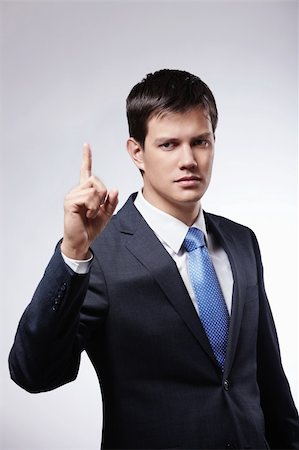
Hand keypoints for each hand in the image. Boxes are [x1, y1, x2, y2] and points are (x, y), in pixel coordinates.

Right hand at [61, 144, 117, 258]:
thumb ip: (111, 202)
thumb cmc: (91, 228)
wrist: (81, 242)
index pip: (85, 171)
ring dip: (97, 203)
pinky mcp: (70, 202)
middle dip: (103, 194)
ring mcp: (72, 196)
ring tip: (90, 213)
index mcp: (85, 192)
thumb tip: (114, 189)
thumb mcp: (106, 214)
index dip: (86, 158)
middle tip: (97, 208)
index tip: (86, 145)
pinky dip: (92, 207)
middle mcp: (77, 191)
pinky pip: (89, 197)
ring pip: (94, 188)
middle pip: (96, 180)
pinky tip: (86, 215)